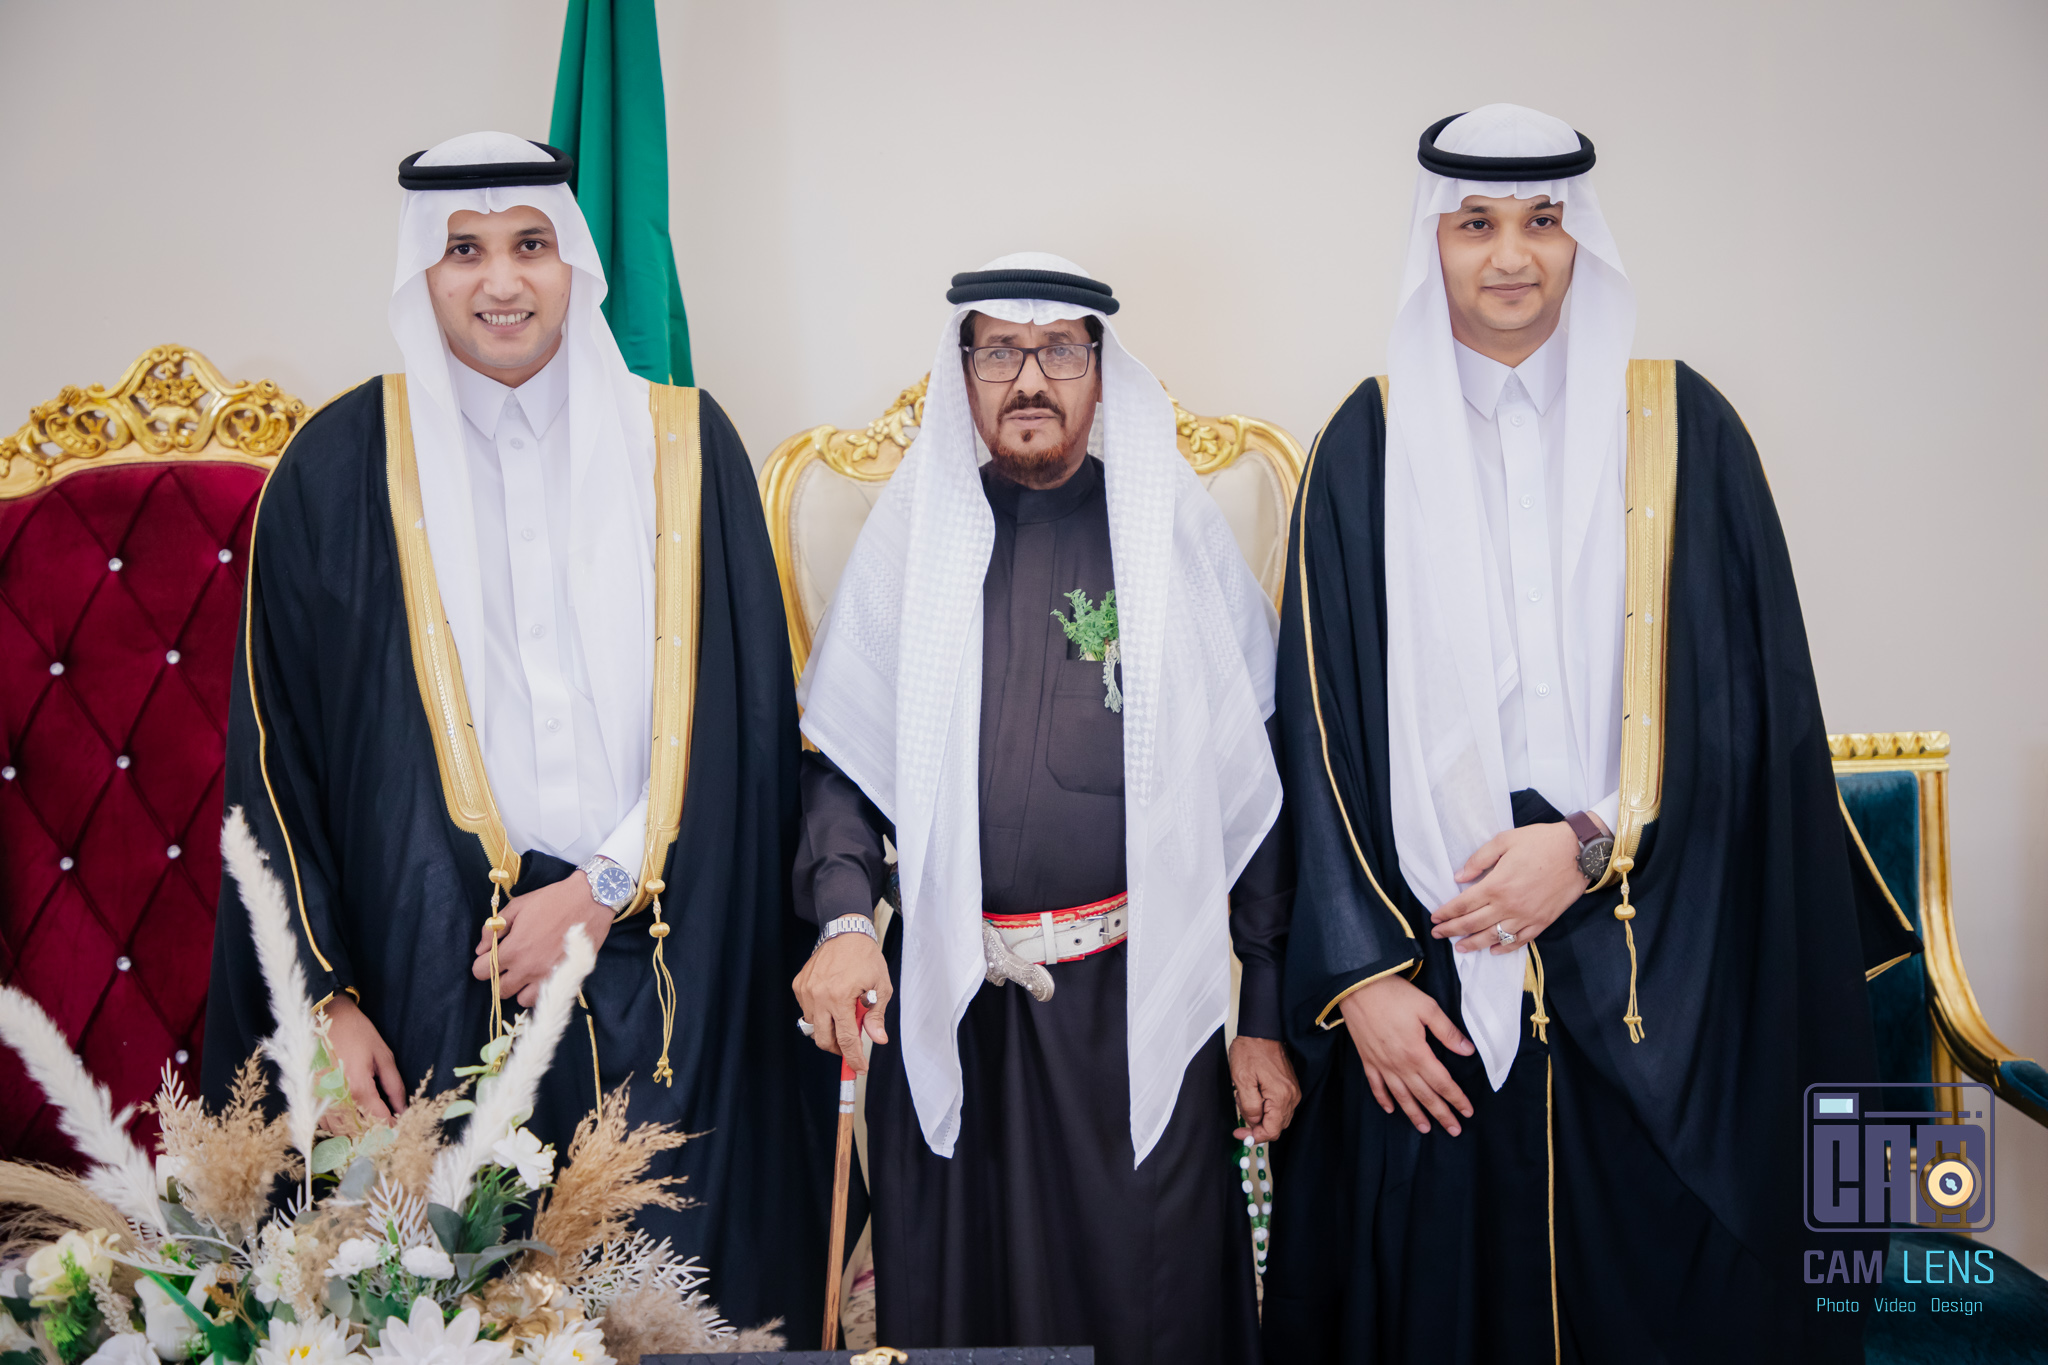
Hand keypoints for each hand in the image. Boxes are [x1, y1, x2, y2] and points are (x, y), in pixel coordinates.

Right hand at [319, 994, 405, 1130]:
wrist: (326, 1017)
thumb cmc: (358, 1034)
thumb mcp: (383, 1056)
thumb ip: (394, 1086)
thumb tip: (402, 1109)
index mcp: (358, 1087)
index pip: (379, 1120)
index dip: (391, 1127)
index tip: (399, 1127)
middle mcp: (337, 1099)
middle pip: (358, 1131)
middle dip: (373, 1133)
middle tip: (385, 1128)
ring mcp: (320, 1100)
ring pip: (339, 1131)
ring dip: (355, 1132)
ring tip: (368, 1124)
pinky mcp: (310, 1098)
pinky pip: (325, 1124)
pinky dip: (339, 1126)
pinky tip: (349, 1117)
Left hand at [472, 873, 613, 1007]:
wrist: (589, 901)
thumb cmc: (552, 900)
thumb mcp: (517, 906)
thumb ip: (493, 928)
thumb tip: (480, 949)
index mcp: (512, 950)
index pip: (481, 972)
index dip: (482, 964)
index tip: (491, 956)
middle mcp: (527, 969)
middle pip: (499, 990)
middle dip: (499, 977)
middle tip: (509, 963)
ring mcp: (547, 977)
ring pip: (520, 999)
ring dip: (520, 987)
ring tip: (526, 971)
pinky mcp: (565, 979)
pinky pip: (545, 998)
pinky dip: (539, 990)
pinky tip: (542, 975)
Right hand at [792, 928, 891, 1074]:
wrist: (846, 932)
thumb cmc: (866, 958)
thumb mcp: (881, 986)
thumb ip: (876, 1016)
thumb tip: (878, 1039)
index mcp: (841, 997)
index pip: (847, 1039)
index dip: (854, 1058)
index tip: (860, 1068)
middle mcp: (819, 996)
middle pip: (823, 1040)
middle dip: (838, 1049)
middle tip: (850, 1046)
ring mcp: (806, 991)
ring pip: (814, 1026)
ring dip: (829, 1028)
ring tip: (843, 1015)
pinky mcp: (799, 985)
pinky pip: (807, 1010)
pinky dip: (819, 1013)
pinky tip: (832, 1002)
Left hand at [1229, 1036, 1301, 1143]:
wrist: (1261, 1031)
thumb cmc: (1250, 1051)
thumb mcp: (1242, 1079)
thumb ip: (1249, 1106)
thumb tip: (1253, 1122)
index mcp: (1281, 1096)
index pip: (1272, 1131)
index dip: (1254, 1136)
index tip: (1239, 1133)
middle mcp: (1291, 1096)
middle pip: (1276, 1126)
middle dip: (1256, 1125)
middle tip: (1240, 1114)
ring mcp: (1292, 1091)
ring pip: (1277, 1118)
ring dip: (1260, 1116)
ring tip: (1245, 1098)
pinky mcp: (1290, 1086)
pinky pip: (1279, 1107)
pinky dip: (1265, 1107)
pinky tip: (1253, 1094)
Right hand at [1338, 973, 1473, 1135]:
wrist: (1356, 987)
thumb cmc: (1393, 994)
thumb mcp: (1427, 1007)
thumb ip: (1448, 1031)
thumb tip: (1467, 1050)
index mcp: (1417, 1053)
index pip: (1442, 1083)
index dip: (1456, 1099)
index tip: (1467, 1111)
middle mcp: (1399, 1065)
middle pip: (1424, 1096)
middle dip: (1441, 1114)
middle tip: (1454, 1130)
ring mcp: (1381, 1064)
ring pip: (1401, 1097)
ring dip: (1414, 1114)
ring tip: (1426, 1128)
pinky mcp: (1367, 1059)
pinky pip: (1376, 1086)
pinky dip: (1383, 1100)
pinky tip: (1390, 1109)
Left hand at [1430, 819, 1590, 953]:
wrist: (1579, 852)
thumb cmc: (1541, 842)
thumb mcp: (1504, 841)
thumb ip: (1479, 860)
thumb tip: (1458, 877)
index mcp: (1496, 885)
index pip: (1463, 905)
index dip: (1446, 913)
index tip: (1435, 918)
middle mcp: (1509, 906)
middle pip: (1473, 924)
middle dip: (1452, 931)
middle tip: (1438, 934)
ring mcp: (1526, 917)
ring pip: (1493, 937)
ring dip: (1473, 944)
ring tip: (1460, 948)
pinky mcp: (1542, 922)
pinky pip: (1520, 941)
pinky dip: (1505, 948)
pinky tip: (1493, 950)